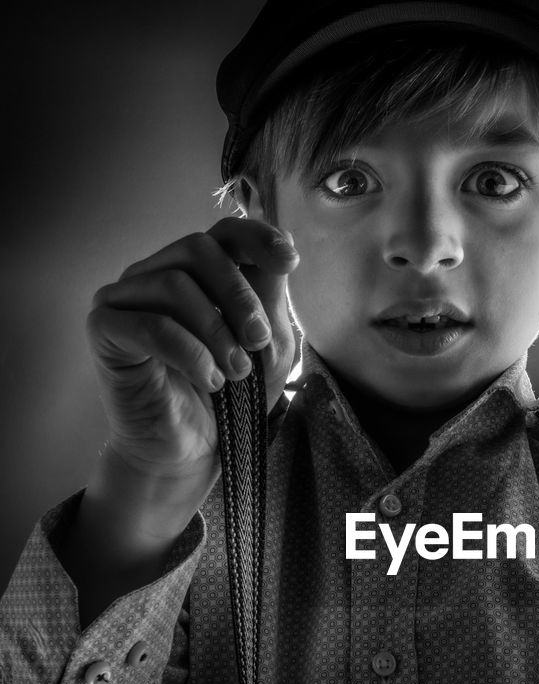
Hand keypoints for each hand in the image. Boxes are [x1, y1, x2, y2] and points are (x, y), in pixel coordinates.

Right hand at [87, 217, 298, 482]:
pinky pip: (148, 324)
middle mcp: (156, 274)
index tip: (289, 261)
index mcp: (197, 273)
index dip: (257, 237)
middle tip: (258, 341)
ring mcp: (125, 298)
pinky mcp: (104, 328)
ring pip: (172, 284)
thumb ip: (270, 298)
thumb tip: (280, 248)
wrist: (191, 451)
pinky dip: (187, 352)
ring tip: (235, 373)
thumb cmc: (231, 398)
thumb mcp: (268, 347)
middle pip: (197, 249)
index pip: (223, 232)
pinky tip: (208, 380)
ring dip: (215, 330)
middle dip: (237, 294)